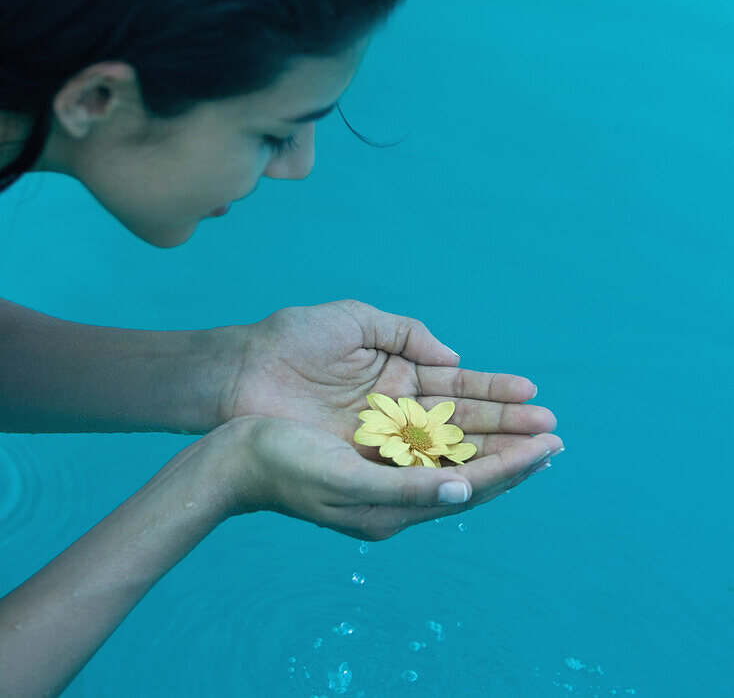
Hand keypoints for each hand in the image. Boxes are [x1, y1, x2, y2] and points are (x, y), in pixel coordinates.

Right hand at [211, 412, 559, 540]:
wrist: (234, 457)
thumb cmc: (284, 463)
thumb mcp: (346, 479)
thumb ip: (407, 486)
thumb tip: (465, 485)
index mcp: (393, 508)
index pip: (469, 485)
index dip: (512, 465)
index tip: (550, 445)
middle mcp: (395, 495)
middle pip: (469, 473)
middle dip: (513, 453)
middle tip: (556, 435)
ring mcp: (383, 477)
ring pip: (452, 457)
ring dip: (491, 441)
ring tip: (528, 428)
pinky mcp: (369, 457)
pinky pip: (426, 447)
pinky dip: (457, 434)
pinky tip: (472, 425)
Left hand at [212, 299, 561, 463]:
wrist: (238, 373)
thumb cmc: (290, 339)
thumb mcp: (354, 319)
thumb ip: (406, 333)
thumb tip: (455, 360)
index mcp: (399, 375)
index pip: (459, 388)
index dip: (497, 393)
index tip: (534, 397)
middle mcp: (397, 414)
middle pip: (463, 425)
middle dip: (508, 429)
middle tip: (553, 435)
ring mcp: (381, 443)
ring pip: (447, 453)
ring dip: (492, 455)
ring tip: (537, 456)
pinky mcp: (361, 467)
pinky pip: (412, 473)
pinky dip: (449, 475)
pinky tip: (484, 475)